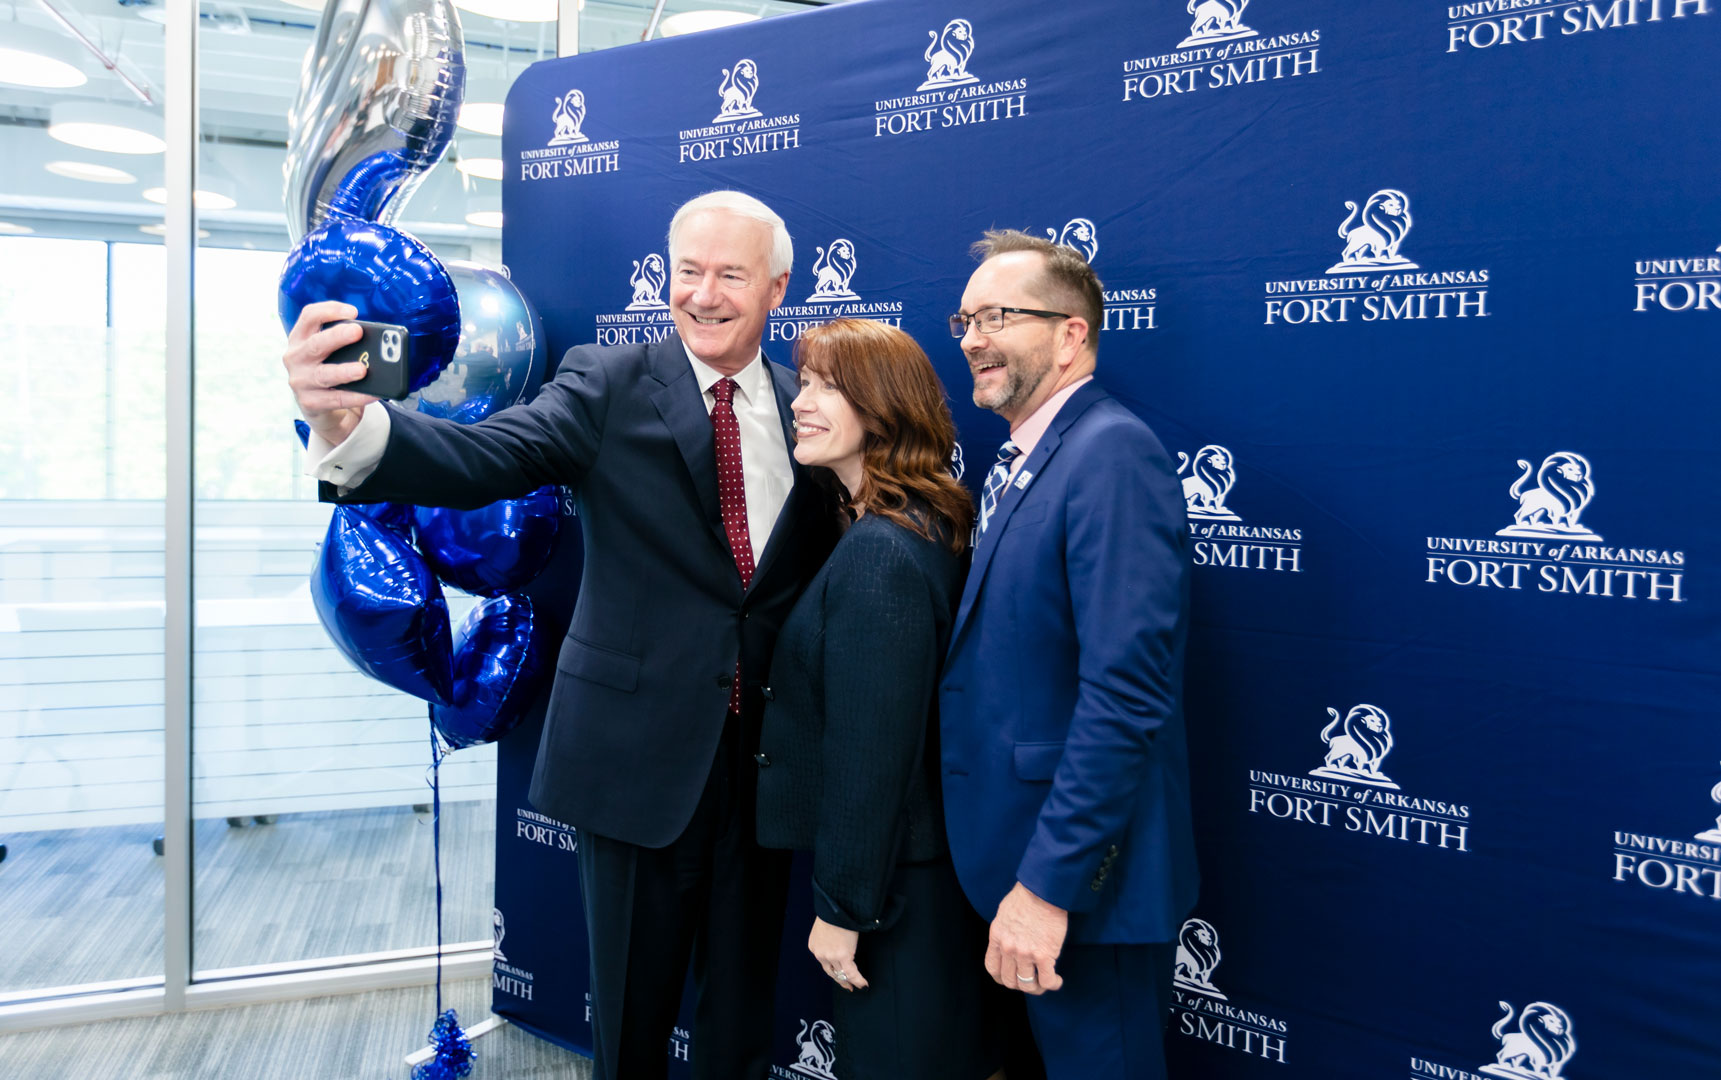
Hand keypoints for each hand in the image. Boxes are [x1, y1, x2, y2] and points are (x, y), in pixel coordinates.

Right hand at [282, 300, 376, 445]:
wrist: (319, 407)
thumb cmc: (328, 370)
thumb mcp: (330, 352)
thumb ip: (346, 343)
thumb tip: (379, 341)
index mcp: (301, 338)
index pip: (309, 316)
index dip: (330, 310)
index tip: (353, 311)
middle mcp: (296, 357)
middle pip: (315, 344)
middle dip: (337, 336)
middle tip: (357, 331)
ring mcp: (300, 381)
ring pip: (323, 374)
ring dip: (344, 371)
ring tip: (362, 369)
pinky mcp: (310, 402)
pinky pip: (337, 399)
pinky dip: (357, 396)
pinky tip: (373, 393)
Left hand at [808, 916, 866, 991]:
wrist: (836, 906)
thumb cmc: (833, 913)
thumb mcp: (826, 927)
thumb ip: (829, 939)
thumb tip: (838, 943)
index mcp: (814, 946)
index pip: (824, 963)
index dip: (833, 970)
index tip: (839, 974)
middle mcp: (820, 954)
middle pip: (831, 971)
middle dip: (840, 980)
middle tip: (848, 986)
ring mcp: (831, 957)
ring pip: (842, 974)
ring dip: (851, 981)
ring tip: (858, 986)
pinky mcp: (843, 956)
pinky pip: (852, 973)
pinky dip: (858, 980)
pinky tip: (864, 984)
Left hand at [986, 882, 1066, 994]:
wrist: (1043, 890)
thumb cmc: (1026, 897)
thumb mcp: (1004, 914)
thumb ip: (1004, 932)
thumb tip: (1009, 941)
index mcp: (997, 937)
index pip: (993, 968)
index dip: (1002, 978)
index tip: (1011, 978)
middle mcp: (1008, 948)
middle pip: (1010, 981)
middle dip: (1020, 985)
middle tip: (1031, 980)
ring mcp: (1025, 953)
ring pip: (1027, 985)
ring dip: (1037, 988)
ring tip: (1045, 982)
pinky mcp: (1044, 955)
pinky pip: (1047, 981)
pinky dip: (1052, 984)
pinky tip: (1057, 980)